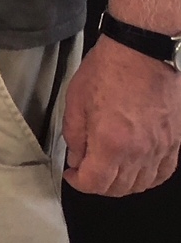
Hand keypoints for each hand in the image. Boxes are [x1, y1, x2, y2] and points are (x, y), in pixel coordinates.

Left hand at [63, 34, 180, 194]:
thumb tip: (77, 158)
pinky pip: (163, 172)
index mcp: (111, 142)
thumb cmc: (106, 71)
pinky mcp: (174, 142)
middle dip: (98, 185)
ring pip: (142, 184)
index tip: (71, 173)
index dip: (78, 182)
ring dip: (122, 184)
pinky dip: (148, 177)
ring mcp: (161, 148)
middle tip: (87, 171)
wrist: (142, 53)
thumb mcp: (75, 101)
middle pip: (119, 188)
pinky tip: (136, 170)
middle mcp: (139, 152)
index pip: (95, 183)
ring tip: (109, 171)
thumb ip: (74, 135)